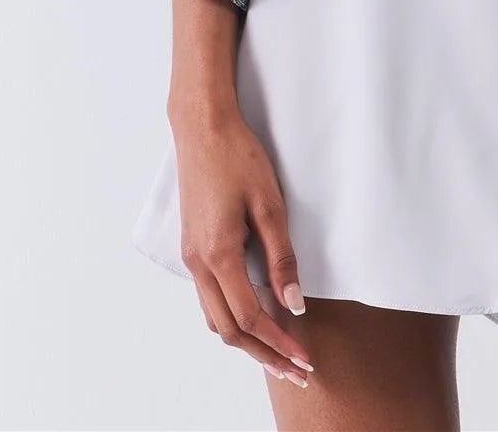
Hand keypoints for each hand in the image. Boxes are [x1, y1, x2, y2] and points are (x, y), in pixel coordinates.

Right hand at [172, 107, 314, 387]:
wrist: (202, 126)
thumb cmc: (238, 157)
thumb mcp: (269, 204)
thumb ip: (281, 256)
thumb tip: (293, 303)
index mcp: (219, 255)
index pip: (251, 318)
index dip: (280, 344)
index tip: (306, 360)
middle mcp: (198, 263)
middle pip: (229, 330)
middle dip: (264, 355)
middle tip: (297, 371)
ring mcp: (191, 256)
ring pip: (215, 317)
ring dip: (246, 340)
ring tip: (279, 351)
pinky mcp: (192, 245)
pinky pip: (209, 297)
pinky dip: (231, 317)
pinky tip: (253, 316)